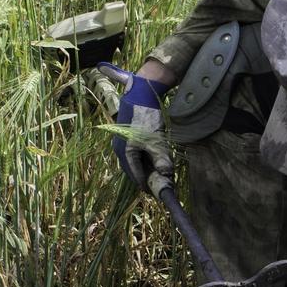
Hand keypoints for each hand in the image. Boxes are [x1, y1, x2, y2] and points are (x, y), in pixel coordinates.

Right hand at [97, 62, 172, 191]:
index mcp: (125, 152)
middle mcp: (120, 148)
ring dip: (142, 167)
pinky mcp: (125, 135)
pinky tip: (150, 158)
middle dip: (143, 177)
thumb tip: (166, 174)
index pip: (135, 174)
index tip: (154, 191)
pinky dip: (140, 158)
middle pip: (132, 169)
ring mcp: (121, 141)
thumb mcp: (156, 140)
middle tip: (155, 184)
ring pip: (132, 160)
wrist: (140, 94)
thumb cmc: (147, 117)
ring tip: (154, 173)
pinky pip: (132, 152)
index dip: (145, 184)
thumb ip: (161, 159)